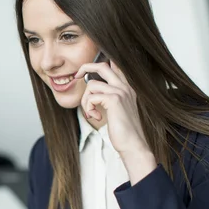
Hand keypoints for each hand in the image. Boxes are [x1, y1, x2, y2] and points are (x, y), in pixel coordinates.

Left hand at [75, 61, 156, 182]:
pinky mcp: (114, 100)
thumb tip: (92, 88)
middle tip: (76, 76)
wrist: (133, 144)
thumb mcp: (116, 109)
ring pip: (91, 85)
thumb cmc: (123, 130)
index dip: (97, 64)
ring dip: (85, 100)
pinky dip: (88, 108)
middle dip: (85, 67)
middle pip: (102, 66)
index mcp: (127, 87)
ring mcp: (120, 91)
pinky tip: (96, 117)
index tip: (84, 71)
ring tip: (91, 112)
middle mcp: (125, 86)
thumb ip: (107, 97)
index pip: (114, 65)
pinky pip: (91, 97)